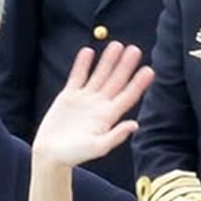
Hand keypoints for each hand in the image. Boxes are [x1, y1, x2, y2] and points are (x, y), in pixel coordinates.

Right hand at [33, 43, 154, 172]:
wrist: (50, 154)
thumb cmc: (74, 155)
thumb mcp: (97, 148)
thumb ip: (115, 136)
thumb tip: (135, 125)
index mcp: (108, 117)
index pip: (127, 96)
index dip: (138, 84)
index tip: (149, 70)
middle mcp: (99, 105)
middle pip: (116, 81)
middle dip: (125, 66)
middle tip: (135, 50)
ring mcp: (84, 99)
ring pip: (99, 75)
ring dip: (108, 61)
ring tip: (117, 45)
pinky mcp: (69, 96)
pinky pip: (78, 76)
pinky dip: (82, 64)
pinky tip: (88, 51)